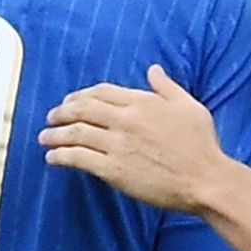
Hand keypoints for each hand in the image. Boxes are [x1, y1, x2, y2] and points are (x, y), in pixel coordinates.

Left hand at [40, 65, 232, 213]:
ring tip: (44, 137)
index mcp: (142, 102)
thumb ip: (167, 87)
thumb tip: (153, 70)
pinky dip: (61, 155)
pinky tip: (53, 157)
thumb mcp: (189, 107)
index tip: (71, 101)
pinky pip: (78, 158)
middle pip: (82, 109)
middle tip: (51, 117)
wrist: (205, 180)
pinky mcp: (113, 169)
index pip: (101, 92)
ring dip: (55, 134)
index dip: (81, 95)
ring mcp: (118, 145)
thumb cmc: (202, 145)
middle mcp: (126, 120)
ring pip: (75, 133)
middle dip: (61, 112)